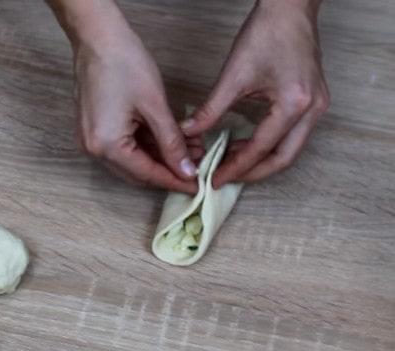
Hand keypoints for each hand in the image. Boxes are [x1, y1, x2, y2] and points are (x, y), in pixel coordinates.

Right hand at [74, 29, 199, 192]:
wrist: (97, 38)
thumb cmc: (123, 64)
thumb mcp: (155, 106)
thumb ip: (171, 142)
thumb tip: (185, 170)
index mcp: (106, 146)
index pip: (146, 174)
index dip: (174, 180)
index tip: (196, 185)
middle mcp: (94, 148)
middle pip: (136, 172)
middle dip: (168, 170)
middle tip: (196, 165)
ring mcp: (91, 138)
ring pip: (131, 159)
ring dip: (158, 157)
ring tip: (188, 148)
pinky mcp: (94, 128)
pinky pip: (122, 146)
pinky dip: (145, 145)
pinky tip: (167, 138)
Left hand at [181, 0, 329, 186]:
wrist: (289, 8)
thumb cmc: (266, 33)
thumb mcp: (233, 75)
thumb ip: (211, 109)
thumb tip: (188, 132)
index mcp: (293, 104)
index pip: (261, 149)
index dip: (236, 168)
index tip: (214, 178)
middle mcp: (312, 110)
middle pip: (284, 159)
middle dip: (253, 173)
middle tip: (224, 178)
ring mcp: (317, 106)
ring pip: (290, 149)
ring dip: (261, 159)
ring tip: (230, 162)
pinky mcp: (314, 101)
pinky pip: (293, 135)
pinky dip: (270, 144)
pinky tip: (246, 144)